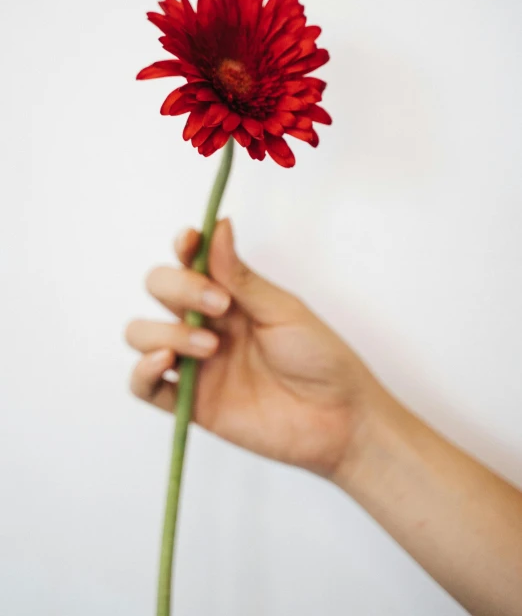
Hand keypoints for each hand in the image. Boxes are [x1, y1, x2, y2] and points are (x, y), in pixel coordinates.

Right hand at [125, 219, 384, 477]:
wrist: (339, 418)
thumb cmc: (321, 359)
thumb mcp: (283, 310)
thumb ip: (241, 276)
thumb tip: (219, 225)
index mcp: (231, 296)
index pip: (189, 262)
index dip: (183, 247)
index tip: (189, 240)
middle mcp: (207, 324)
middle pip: (159, 289)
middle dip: (178, 288)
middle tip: (220, 305)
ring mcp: (196, 363)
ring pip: (142, 334)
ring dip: (165, 331)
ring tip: (210, 346)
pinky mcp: (191, 403)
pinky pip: (144, 386)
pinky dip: (142, 371)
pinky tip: (165, 362)